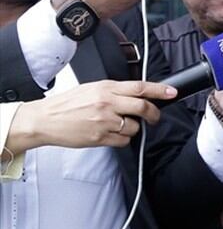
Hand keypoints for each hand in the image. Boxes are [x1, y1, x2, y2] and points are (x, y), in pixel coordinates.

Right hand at [7, 80, 175, 151]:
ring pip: (134, 127)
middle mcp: (107, 103)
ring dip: (134, 128)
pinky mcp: (99, 138)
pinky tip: (111, 134)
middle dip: (154, 114)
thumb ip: (115, 91)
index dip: (160, 90)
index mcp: (106, 88)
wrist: (44, 119)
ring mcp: (104, 121)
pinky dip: (122, 139)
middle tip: (155, 117)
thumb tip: (137, 94)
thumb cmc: (67, 104)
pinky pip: (123, 141)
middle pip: (143, 107)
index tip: (172, 93)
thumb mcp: (92, 88)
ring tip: (120, 125)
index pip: (140, 87)